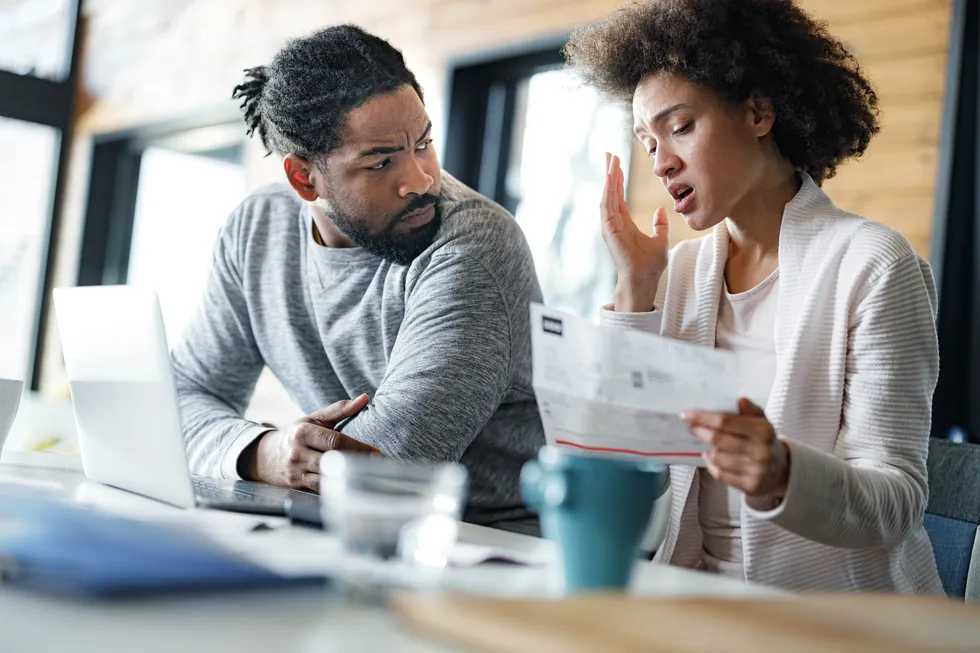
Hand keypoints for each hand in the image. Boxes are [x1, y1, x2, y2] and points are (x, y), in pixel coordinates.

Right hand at [243, 394, 378, 491]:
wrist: (262, 457)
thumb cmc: (294, 435)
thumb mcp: (312, 419)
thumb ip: (339, 410)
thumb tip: (365, 398)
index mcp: (304, 433)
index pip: (335, 441)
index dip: (358, 447)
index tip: (376, 452)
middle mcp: (298, 453)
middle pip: (333, 460)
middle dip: (356, 463)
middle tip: (376, 465)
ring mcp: (296, 472)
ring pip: (327, 478)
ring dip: (348, 478)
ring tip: (367, 476)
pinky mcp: (297, 487)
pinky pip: (320, 490)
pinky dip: (336, 488)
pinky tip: (351, 486)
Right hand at [601, 152, 668, 311]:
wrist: (644, 278)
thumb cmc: (650, 264)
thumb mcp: (661, 239)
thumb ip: (660, 225)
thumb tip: (662, 210)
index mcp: (625, 224)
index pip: (619, 197)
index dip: (618, 180)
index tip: (617, 164)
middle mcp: (615, 223)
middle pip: (610, 192)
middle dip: (610, 173)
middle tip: (609, 154)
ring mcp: (610, 226)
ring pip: (607, 195)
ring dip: (608, 177)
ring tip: (610, 160)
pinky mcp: (609, 229)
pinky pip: (607, 205)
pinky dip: (608, 190)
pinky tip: (610, 176)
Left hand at [681, 398, 790, 503]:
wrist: (782, 471)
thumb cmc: (765, 442)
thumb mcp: (762, 422)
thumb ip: (751, 410)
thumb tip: (740, 400)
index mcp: (763, 431)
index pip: (725, 421)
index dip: (703, 417)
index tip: (686, 415)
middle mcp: (761, 451)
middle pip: (718, 439)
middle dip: (700, 431)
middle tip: (692, 427)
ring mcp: (756, 470)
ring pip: (717, 458)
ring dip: (709, 449)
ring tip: (708, 445)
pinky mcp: (750, 486)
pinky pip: (720, 474)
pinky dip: (711, 465)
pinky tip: (711, 458)